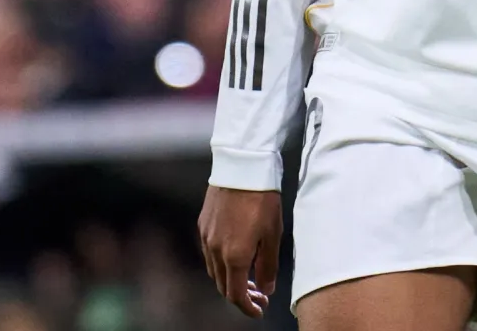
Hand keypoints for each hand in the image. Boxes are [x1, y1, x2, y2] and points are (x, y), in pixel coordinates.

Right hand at [198, 185, 281, 317]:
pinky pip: (209, 253)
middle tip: (259, 294)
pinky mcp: (202, 224)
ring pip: (213, 270)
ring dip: (229, 279)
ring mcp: (206, 237)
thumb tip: (266, 288)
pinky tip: (234, 255)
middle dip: (240, 295)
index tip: (259, 310)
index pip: (235, 295)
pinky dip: (220, 263)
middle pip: (222, 285)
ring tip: (248, 276)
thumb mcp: (273, 235)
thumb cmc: (262, 199)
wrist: (242, 167)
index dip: (247, 307)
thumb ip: (268, 266)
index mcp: (234, 256)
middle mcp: (215, 250)